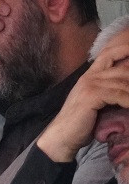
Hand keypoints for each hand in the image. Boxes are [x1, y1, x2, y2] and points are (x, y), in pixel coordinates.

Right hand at [36, 41, 128, 161]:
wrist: (62, 136)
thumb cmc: (81, 121)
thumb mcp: (97, 101)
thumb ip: (111, 91)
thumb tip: (126, 87)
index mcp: (91, 74)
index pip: (110, 52)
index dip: (126, 46)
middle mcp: (90, 75)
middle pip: (123, 66)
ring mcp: (90, 84)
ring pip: (124, 81)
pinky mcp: (91, 96)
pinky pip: (120, 94)